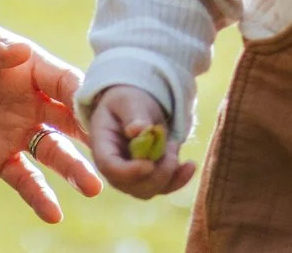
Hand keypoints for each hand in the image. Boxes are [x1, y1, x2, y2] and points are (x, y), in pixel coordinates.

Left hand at [0, 8, 101, 224]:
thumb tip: (19, 51)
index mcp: (31, 67)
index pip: (67, 82)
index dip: (86, 96)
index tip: (107, 113)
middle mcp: (33, 101)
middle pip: (71, 121)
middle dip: (93, 137)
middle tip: (116, 154)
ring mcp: (17, 130)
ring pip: (54, 152)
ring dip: (74, 169)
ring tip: (93, 187)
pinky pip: (23, 177)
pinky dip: (39, 196)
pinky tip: (53, 214)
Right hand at [84, 84, 196, 198]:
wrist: (135, 108)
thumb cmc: (128, 101)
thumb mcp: (130, 101)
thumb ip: (134, 115)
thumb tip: (138, 130)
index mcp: (102, 145)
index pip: (109, 167)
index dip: (129, 171)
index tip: (150, 163)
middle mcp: (113, 167)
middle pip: (131, 185)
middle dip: (157, 172)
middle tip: (172, 145)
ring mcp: (129, 176)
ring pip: (149, 190)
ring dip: (168, 173)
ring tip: (174, 144)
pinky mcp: (147, 178)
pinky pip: (163, 188)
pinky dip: (179, 179)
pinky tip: (189, 165)